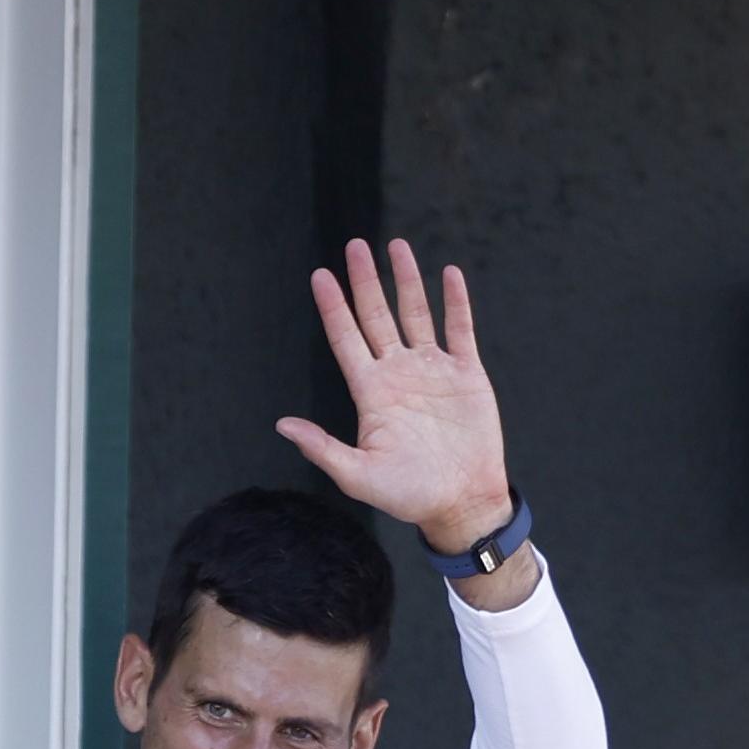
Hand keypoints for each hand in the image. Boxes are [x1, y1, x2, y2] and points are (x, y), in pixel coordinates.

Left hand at [277, 237, 519, 571]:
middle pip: (377, 316)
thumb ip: (322, 448)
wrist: (461, 503)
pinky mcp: (466, 373)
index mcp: (371, 393)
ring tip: (396, 246)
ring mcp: (433, 370)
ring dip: (406, 280)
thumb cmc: (409, 496)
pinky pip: (460, 329)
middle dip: (365, 281)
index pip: (347, 339)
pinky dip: (455, 302)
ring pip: (416, 313)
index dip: (333, 308)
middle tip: (354, 245)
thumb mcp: (358, 476)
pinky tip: (448, 274)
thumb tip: (282, 425)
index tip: (320, 276)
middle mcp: (398, 374)